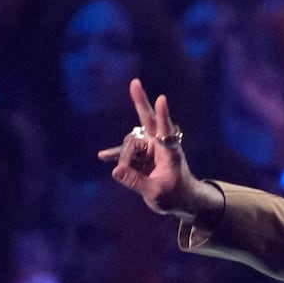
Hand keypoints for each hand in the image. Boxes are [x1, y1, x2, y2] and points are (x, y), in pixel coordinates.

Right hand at [96, 78, 219, 220]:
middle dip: (140, 102)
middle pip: (148, 120)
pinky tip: (103, 156)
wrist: (181, 200)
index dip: (163, 115)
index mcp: (170, 152)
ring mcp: (150, 148)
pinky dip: (116, 155)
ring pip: (130, 144)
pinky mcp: (141, 156)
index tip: (162, 99)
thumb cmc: (175, 196)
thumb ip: (136, 182)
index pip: (166, 131)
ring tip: (127, 175)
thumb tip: (115, 170)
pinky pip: (124, 153)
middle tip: (134, 82)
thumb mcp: (156, 194)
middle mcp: (160, 145)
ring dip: (125, 158)